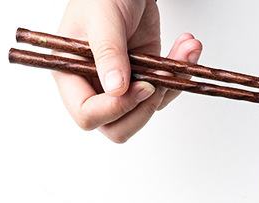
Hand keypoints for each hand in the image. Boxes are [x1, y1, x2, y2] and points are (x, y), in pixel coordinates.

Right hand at [54, 0, 201, 142]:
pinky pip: (163, 96)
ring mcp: (120, 88)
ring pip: (145, 114)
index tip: (140, 86)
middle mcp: (94, 87)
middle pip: (117, 128)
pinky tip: (187, 49)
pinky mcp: (143, 81)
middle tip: (159, 82)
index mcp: (71, 74)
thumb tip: (116, 89)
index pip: (87, 114)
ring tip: (184, 51)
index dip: (114, 109)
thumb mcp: (103, 18)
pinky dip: (180, 77)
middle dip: (143, 109)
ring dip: (170, 89)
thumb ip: (108, 52)